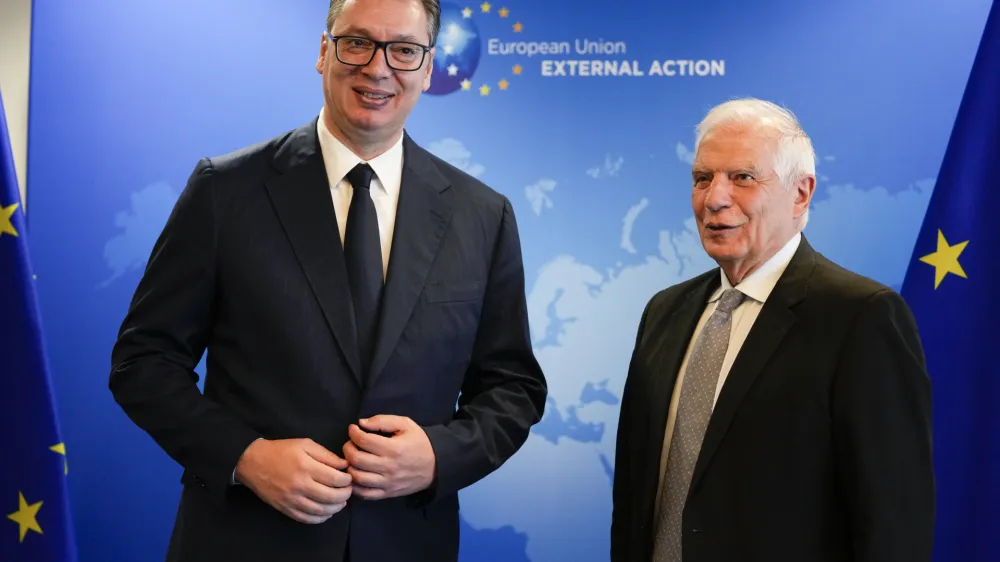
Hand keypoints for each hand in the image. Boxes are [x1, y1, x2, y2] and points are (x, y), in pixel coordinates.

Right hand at [234, 438, 351, 523]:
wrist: (253, 462)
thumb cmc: (281, 450)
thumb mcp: (305, 444)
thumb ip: (326, 455)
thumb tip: (344, 466)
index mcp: (306, 467)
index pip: (335, 479)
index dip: (347, 480)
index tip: (349, 478)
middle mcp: (300, 485)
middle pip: (331, 497)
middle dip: (345, 495)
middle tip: (348, 491)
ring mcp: (292, 500)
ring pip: (321, 511)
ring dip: (336, 508)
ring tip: (340, 502)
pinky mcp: (285, 509)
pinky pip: (307, 519)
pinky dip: (321, 518)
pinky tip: (326, 512)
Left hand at [344, 415, 436, 499]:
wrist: (436, 466)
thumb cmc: (420, 442)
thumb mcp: (406, 424)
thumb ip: (383, 421)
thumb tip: (361, 423)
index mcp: (394, 448)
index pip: (363, 441)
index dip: (353, 433)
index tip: (353, 428)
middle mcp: (389, 467)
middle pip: (356, 459)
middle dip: (348, 448)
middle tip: (351, 443)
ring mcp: (387, 483)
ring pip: (357, 478)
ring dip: (349, 466)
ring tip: (352, 458)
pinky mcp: (387, 493)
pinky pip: (364, 494)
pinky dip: (355, 485)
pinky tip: (356, 475)